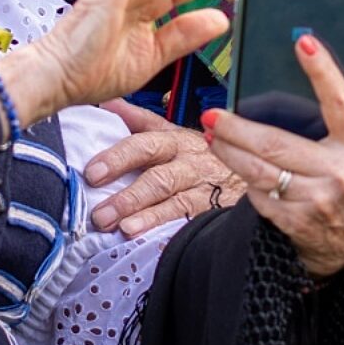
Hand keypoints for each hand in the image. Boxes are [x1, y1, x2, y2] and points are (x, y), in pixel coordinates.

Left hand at [86, 99, 245, 235]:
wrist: (251, 171)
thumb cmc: (201, 155)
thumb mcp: (174, 133)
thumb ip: (140, 121)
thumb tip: (108, 104)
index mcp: (176, 141)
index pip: (145, 145)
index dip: (119, 158)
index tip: (93, 172)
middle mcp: (191, 164)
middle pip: (159, 178)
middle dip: (129, 196)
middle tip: (101, 214)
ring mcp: (204, 190)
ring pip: (175, 202)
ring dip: (147, 217)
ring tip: (123, 229)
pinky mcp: (214, 213)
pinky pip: (193, 221)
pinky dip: (172, 231)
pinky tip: (153, 240)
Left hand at [203, 35, 343, 278]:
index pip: (341, 102)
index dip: (322, 71)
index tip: (303, 42)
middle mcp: (342, 173)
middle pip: (277, 142)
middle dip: (238, 127)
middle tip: (213, 113)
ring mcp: (318, 200)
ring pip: (259, 171)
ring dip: (229, 152)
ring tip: (213, 134)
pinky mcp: (297, 222)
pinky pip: (260, 196)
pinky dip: (245, 181)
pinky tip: (234, 165)